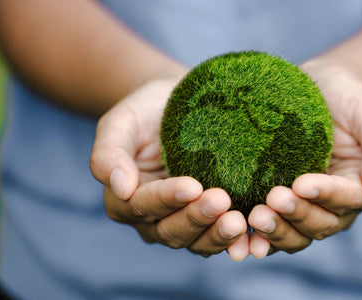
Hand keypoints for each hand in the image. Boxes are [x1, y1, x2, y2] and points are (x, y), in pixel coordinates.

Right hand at [90, 78, 248, 260]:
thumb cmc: (146, 112)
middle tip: (221, 200)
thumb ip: (109, 154)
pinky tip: (252, 239)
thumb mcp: (120, 122)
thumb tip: (121, 188)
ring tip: (238, 222)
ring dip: (217, 235)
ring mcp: (183, 223)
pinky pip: (219, 239)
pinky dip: (235, 243)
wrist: (178, 106)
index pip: (143, 205)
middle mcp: (153, 219)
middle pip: (171, 230)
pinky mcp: (210, 221)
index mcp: (125, 199)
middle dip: (196, 218)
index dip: (167, 198)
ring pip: (196, 242)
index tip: (192, 186)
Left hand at [248, 62, 361, 257]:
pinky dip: (259, 239)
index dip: (326, 195)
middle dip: (298, 214)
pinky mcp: (280, 206)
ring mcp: (307, 208)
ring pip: (297, 235)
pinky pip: (272, 231)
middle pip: (322, 224)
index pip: (349, 200)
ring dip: (277, 231)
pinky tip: (242, 239)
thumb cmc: (350, 98)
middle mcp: (336, 205)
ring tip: (256, 217)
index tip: (302, 183)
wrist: (319, 89)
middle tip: (273, 198)